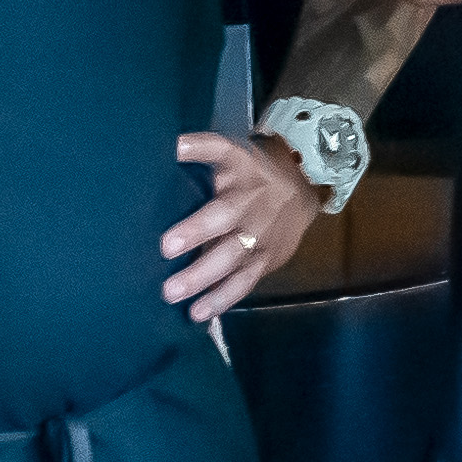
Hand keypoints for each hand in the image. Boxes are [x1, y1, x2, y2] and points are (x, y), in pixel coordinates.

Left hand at [166, 127, 317, 318]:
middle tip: (165, 249)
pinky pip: (243, 282)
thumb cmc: (250, 172)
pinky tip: (197, 313)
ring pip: (232, 257)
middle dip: (197, 233)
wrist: (303, 190)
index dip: (197, 150)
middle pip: (224, 217)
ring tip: (172, 293)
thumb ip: (199, 152)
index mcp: (240, 169)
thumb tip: (158, 148)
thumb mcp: (231, 153)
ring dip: (203, 277)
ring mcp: (260, 236)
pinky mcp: (265, 261)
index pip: (219, 153)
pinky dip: (221, 298)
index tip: (174, 151)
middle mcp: (251, 202)